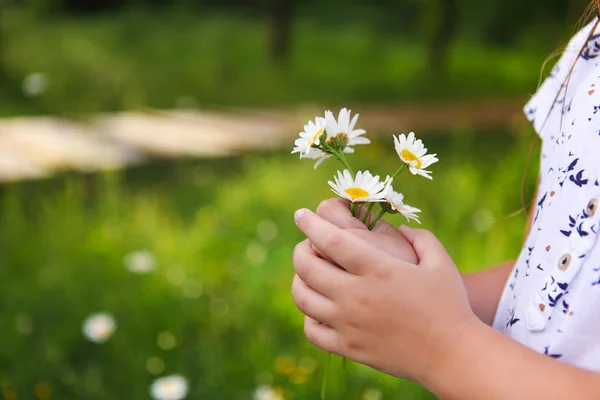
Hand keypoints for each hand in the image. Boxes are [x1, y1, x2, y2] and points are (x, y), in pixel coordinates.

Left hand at [291, 208, 477, 382]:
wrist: (453, 354)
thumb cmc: (450, 304)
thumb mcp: (440, 261)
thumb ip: (419, 237)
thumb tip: (399, 228)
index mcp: (378, 269)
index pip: (331, 240)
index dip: (310, 224)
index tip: (300, 214)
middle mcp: (357, 295)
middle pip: (308, 266)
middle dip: (299, 249)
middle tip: (304, 244)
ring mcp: (349, 324)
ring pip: (304, 297)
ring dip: (299, 280)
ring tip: (307, 274)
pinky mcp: (348, 348)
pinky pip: (312, 330)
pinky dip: (309, 315)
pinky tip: (319, 307)